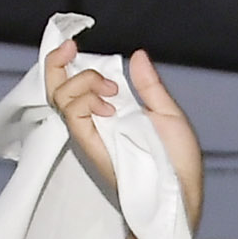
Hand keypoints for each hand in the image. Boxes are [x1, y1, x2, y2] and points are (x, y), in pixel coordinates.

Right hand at [46, 45, 206, 221]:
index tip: (72, 45)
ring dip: (83, 81)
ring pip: (60, 97)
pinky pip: (73, 116)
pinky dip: (86, 101)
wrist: (181, 194)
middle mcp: (95, 122)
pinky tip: (108, 105)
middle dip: (57, 63)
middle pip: (56, 88)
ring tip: (111, 90)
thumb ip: (149, 86)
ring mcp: (91, 134)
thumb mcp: (168, 114)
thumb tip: (137, 56)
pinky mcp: (92, 146)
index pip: (73, 83)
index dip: (65, 61)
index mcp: (110, 111)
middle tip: (72, 49)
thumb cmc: (177, 162)